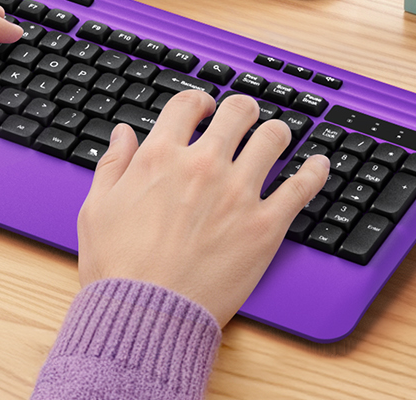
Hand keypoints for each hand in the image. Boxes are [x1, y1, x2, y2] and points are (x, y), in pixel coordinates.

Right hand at [76, 91, 329, 325]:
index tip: (204, 109)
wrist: (146, 315)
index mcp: (160, 158)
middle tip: (243, 118)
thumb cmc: (118, 270)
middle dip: (241, 110)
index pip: (187, 105)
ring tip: (275, 137)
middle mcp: (203, 166)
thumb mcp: (97, 209)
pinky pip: (302, 186)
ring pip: (273, 138)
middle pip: (237, 112)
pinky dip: (314, 170)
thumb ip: (113, 166)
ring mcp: (238, 193)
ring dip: (275, 132)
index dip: (199, 101)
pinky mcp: (266, 225)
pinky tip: (318, 164)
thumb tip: (123, 135)